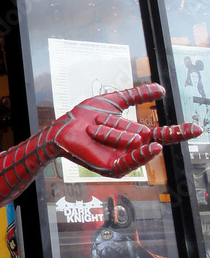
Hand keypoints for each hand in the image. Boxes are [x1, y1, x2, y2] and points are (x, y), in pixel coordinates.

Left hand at [52, 83, 200, 177]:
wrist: (62, 129)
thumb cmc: (85, 117)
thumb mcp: (114, 101)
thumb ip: (137, 95)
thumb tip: (163, 89)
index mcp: (136, 135)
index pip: (163, 134)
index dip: (180, 132)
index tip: (198, 127)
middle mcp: (133, 149)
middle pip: (146, 134)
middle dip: (136, 127)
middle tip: (144, 125)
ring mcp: (125, 160)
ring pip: (130, 137)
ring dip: (106, 127)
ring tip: (91, 129)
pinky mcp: (114, 168)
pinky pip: (132, 161)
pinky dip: (143, 155)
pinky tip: (155, 148)